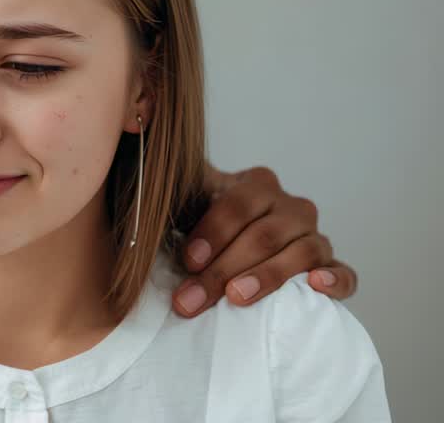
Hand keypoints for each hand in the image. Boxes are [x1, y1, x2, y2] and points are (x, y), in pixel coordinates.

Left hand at [171, 164, 357, 316]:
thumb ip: (174, 194)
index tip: (189, 260)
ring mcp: (313, 236)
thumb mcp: (187, 202)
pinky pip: (344, 272)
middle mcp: (291, 206)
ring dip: (268, 276)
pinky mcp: (330, 267)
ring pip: (302, 252)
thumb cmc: (203, 224)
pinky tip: (318, 287)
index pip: (240, 203)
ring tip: (238, 297)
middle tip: (193, 298)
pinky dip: (336, 279)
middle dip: (224, 268)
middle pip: (265, 234)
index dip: (214, 231)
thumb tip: (138, 187)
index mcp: (256, 185)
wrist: (233, 244)